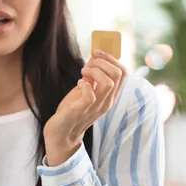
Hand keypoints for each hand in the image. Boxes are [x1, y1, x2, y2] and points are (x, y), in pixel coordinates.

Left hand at [43, 50, 126, 165]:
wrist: (62, 132)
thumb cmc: (73, 108)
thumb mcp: (85, 88)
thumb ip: (92, 74)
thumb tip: (96, 55)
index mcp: (110, 95)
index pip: (123, 72)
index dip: (111, 58)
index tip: (96, 52)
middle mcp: (107, 101)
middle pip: (118, 74)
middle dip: (102, 62)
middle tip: (86, 66)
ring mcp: (96, 107)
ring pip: (108, 82)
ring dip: (94, 71)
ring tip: (83, 73)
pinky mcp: (82, 110)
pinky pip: (91, 95)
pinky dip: (85, 84)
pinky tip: (78, 83)